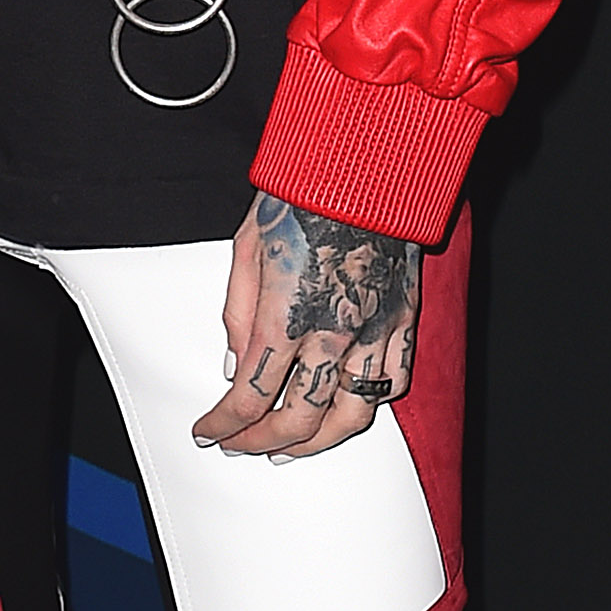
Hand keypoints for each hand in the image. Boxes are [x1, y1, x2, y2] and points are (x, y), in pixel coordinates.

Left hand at [193, 196, 421, 460]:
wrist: (365, 162)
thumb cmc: (302, 195)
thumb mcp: (246, 248)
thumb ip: (238, 312)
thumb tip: (237, 362)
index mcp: (285, 314)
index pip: (250, 395)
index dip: (224, 424)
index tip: (208, 431)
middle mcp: (332, 332)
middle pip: (298, 418)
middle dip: (261, 441)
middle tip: (242, 444)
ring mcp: (373, 330)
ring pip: (351, 415)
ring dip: (317, 442)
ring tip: (292, 447)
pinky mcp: (403, 319)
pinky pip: (393, 383)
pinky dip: (367, 405)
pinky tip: (344, 407)